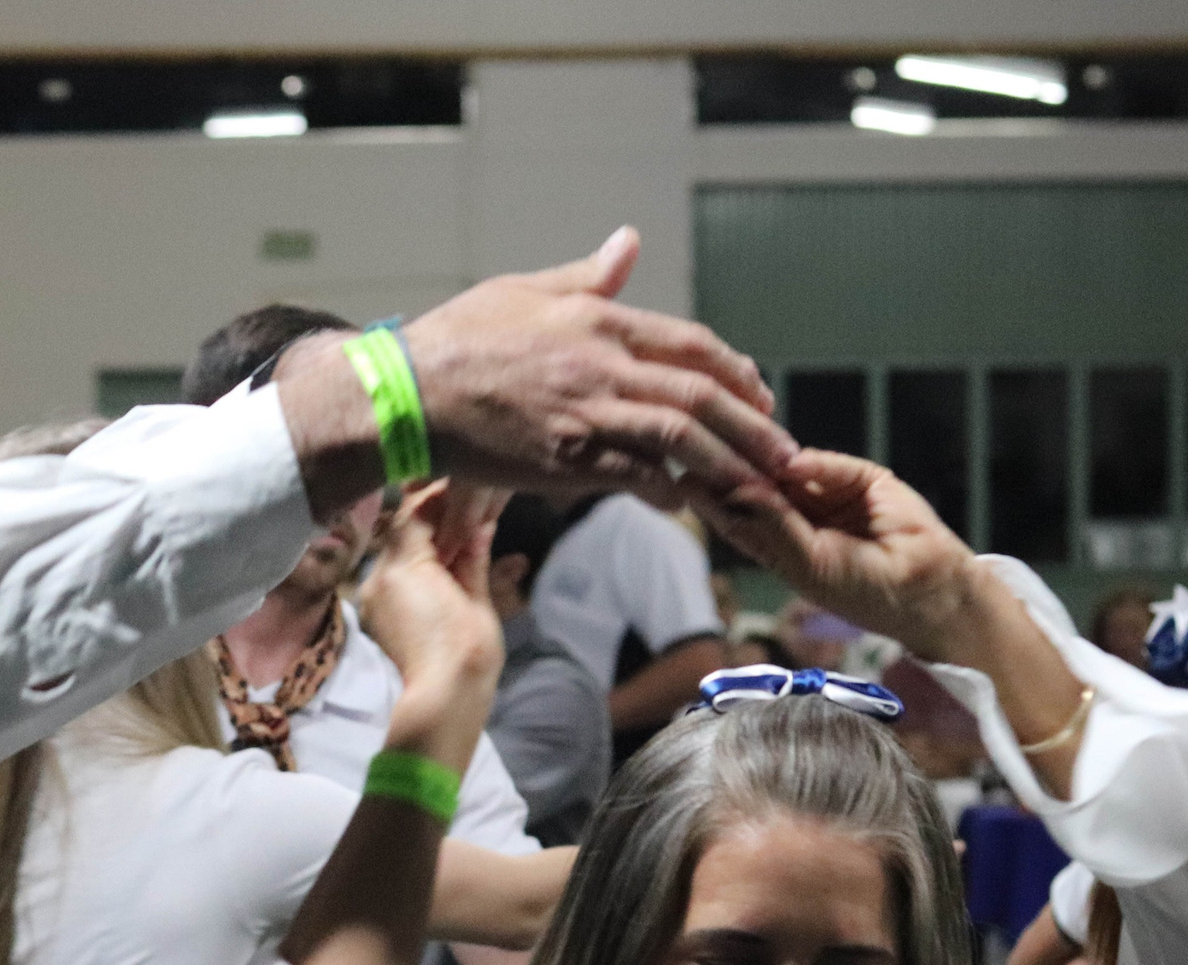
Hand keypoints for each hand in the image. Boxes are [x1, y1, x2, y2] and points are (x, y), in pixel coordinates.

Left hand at [357, 480, 506, 766]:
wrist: (444, 696)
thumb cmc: (467, 647)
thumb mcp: (476, 595)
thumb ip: (473, 556)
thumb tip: (480, 524)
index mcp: (404, 566)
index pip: (415, 514)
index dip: (438, 497)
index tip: (461, 486)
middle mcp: (379, 575)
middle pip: (402, 531)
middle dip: (431, 519)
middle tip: (462, 506)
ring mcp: (374, 595)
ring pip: (396, 552)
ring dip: (423, 542)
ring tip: (456, 534)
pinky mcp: (377, 613)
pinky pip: (393, 576)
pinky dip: (414, 566)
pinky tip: (440, 565)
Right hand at [403, 228, 793, 505]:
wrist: (404, 393)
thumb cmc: (455, 340)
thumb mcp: (524, 290)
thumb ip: (587, 275)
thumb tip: (629, 241)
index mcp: (598, 320)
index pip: (690, 345)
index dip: (735, 372)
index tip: (760, 396)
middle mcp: (601, 364)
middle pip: (699, 394)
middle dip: (752, 427)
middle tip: (784, 455)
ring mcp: (584, 412)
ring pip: (678, 436)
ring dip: (726, 464)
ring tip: (757, 488)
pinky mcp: (562, 458)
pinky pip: (631, 474)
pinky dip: (664, 487)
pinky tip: (681, 500)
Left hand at [686, 450, 978, 659]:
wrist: (923, 591)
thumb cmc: (861, 591)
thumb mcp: (806, 564)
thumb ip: (774, 527)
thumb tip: (740, 489)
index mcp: (779, 541)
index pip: (738, 515)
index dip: (714, 500)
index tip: (685, 482)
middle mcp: (800, 513)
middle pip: (760, 486)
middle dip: (735, 471)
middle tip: (702, 451)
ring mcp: (830, 493)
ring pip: (792, 471)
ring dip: (769, 460)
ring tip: (740, 448)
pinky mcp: (863, 478)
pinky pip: (833, 466)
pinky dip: (813, 464)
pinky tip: (791, 465)